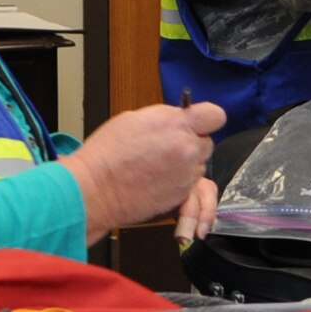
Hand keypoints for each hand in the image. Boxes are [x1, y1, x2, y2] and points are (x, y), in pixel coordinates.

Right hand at [64, 101, 224, 245]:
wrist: (94, 189)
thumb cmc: (108, 153)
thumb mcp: (136, 118)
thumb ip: (167, 117)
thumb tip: (181, 117)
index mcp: (178, 125)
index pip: (215, 116)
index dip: (206, 120)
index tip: (197, 124)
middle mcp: (188, 149)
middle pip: (206, 143)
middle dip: (191, 144)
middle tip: (167, 148)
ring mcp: (187, 175)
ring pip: (199, 165)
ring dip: (185, 165)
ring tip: (157, 166)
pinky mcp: (183, 196)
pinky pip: (190, 185)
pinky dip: (178, 182)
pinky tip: (156, 180)